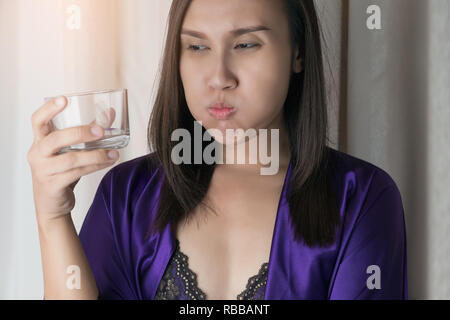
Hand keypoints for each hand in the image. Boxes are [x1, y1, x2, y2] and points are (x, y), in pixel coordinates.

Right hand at [27, 96, 119, 221]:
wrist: (51, 204)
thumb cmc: (61, 172)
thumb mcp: (69, 151)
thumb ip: (87, 132)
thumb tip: (109, 113)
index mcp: (40, 141)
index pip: (37, 121)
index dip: (48, 109)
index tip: (64, 99)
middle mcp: (38, 154)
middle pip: (55, 139)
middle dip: (79, 133)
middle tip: (101, 131)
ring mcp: (44, 170)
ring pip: (71, 159)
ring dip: (96, 155)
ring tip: (114, 153)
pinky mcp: (53, 185)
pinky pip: (76, 173)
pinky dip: (95, 167)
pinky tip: (107, 162)